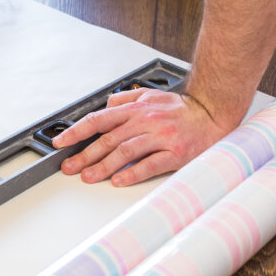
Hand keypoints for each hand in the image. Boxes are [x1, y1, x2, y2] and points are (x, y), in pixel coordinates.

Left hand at [53, 88, 228, 186]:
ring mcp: (161, 137)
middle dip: (85, 154)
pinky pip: (151, 164)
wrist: (213, 114)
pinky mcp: (175, 153)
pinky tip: (119, 180)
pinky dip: (132, 172)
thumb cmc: (182, 110)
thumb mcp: (151, 96)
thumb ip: (127, 100)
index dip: (78, 131)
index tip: (62, 142)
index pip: (99, 119)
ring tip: (89, 176)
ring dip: (103, 165)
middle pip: (108, 138)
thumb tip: (105, 106)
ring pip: (125, 151)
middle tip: (70, 167)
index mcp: (137, 108)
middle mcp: (146, 121)